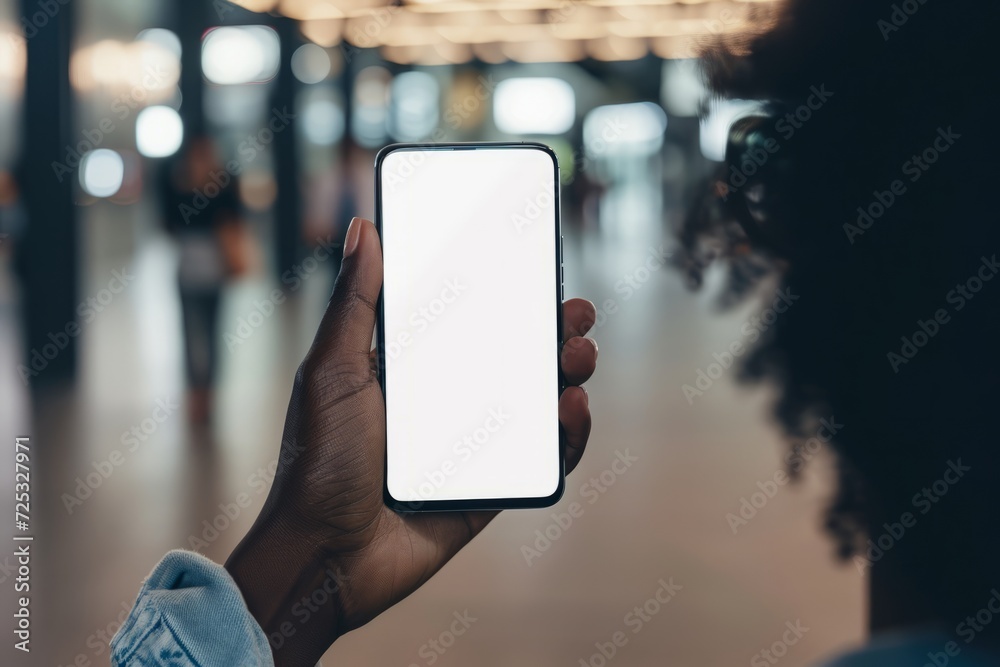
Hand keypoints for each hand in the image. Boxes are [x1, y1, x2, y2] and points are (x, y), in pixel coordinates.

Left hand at [226, 217, 597, 665]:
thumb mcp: (331, 372)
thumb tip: (361, 228)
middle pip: (513, 357)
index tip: (538, 269)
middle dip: (551, 331)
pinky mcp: (488, 491)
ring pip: (535, 403)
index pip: (469, 321)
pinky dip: (568, 436)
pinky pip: (540, 459)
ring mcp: (470, 448)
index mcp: (409, 370)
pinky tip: (572, 410)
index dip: (508, 295)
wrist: (322, 557)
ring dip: (568, 374)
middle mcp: (444, 403)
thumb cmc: (315, 463)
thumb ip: (354, 304)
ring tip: (578, 358)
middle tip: (575, 314)